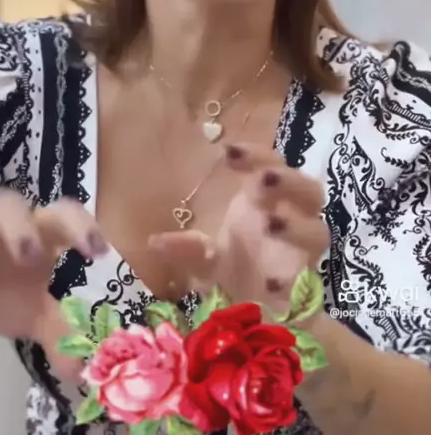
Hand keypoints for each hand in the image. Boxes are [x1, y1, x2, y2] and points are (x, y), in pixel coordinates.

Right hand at [0, 189, 107, 379]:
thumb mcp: (30, 314)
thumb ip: (60, 333)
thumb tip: (82, 367)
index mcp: (37, 234)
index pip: (64, 215)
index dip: (82, 226)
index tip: (96, 252)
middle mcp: (4, 222)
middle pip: (15, 203)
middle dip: (24, 225)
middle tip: (31, 257)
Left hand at [149, 144, 328, 318]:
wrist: (255, 319)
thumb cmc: (235, 271)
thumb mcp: (205, 259)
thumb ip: (187, 249)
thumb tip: (154, 242)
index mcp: (266, 202)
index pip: (272, 165)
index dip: (257, 155)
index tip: (229, 153)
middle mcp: (292, 220)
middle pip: (309, 189)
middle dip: (288, 181)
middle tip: (261, 181)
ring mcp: (303, 253)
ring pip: (318, 229)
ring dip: (297, 224)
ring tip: (270, 223)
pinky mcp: (307, 285)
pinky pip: (308, 278)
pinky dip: (292, 278)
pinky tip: (272, 282)